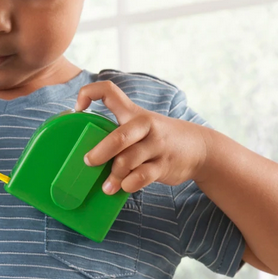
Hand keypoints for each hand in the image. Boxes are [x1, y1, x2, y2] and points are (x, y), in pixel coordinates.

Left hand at [75, 81, 207, 194]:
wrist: (199, 148)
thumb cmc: (158, 138)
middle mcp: (145, 125)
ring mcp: (156, 145)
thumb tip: (85, 153)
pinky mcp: (163, 165)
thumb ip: (117, 133)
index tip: (78, 109)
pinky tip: (124, 187)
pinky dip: (129, 184)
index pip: (109, 91)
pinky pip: (141, 176)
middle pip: (119, 136)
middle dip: (101, 152)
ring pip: (128, 160)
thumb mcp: (140, 127)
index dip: (89, 93)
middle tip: (88, 162)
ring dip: (114, 175)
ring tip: (106, 187)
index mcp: (133, 112)